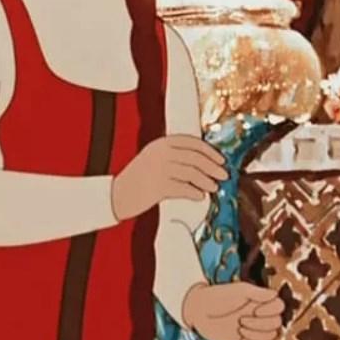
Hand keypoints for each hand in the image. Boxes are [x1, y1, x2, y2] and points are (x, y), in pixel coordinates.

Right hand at [110, 135, 226, 220]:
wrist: (116, 195)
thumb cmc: (138, 179)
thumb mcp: (154, 159)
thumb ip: (175, 156)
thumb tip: (205, 164)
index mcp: (161, 143)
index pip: (192, 142)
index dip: (209, 151)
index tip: (221, 159)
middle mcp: (160, 153)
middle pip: (195, 157)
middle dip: (213, 167)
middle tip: (224, 174)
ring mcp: (158, 169)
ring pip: (192, 173)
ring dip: (206, 181)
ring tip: (214, 188)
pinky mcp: (157, 186)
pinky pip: (183, 189)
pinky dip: (194, 193)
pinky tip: (199, 196)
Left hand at [182, 282, 283, 339]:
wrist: (199, 311)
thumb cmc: (217, 296)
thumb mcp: (238, 290)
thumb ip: (258, 293)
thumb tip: (275, 294)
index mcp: (259, 299)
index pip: (279, 306)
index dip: (271, 311)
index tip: (256, 310)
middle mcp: (259, 313)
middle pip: (277, 323)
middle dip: (261, 325)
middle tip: (241, 320)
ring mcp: (254, 327)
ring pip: (271, 336)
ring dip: (256, 335)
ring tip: (239, 328)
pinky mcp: (247, 339)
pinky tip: (241, 339)